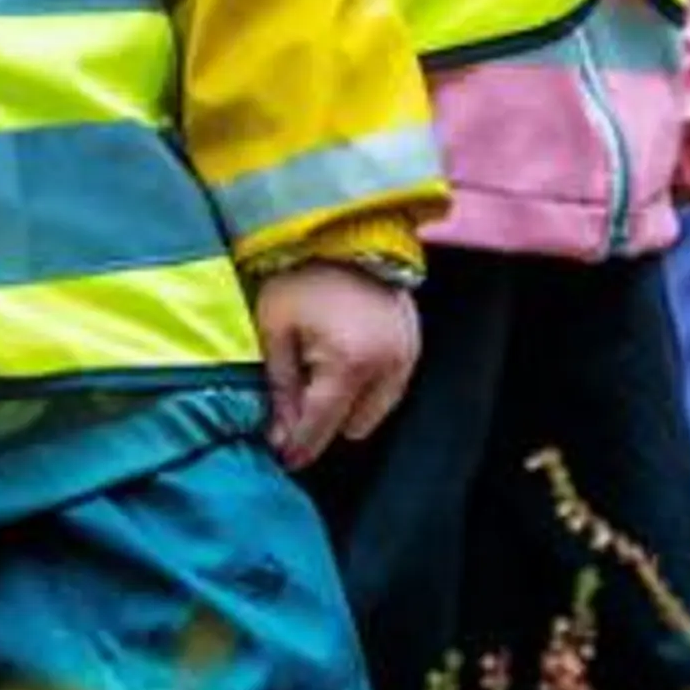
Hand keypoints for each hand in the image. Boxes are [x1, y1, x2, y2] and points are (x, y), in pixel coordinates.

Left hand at [251, 261, 419, 472]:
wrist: (346, 231)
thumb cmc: (301, 276)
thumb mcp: (275, 328)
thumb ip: (280, 387)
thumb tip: (280, 436)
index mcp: (348, 364)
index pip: (321, 427)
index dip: (298, 447)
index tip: (281, 458)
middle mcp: (385, 368)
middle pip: (351, 427)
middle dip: (322, 420)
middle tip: (297, 394)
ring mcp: (406, 358)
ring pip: (373, 412)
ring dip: (347, 404)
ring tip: (319, 369)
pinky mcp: (414, 346)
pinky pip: (390, 388)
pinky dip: (366, 384)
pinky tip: (343, 357)